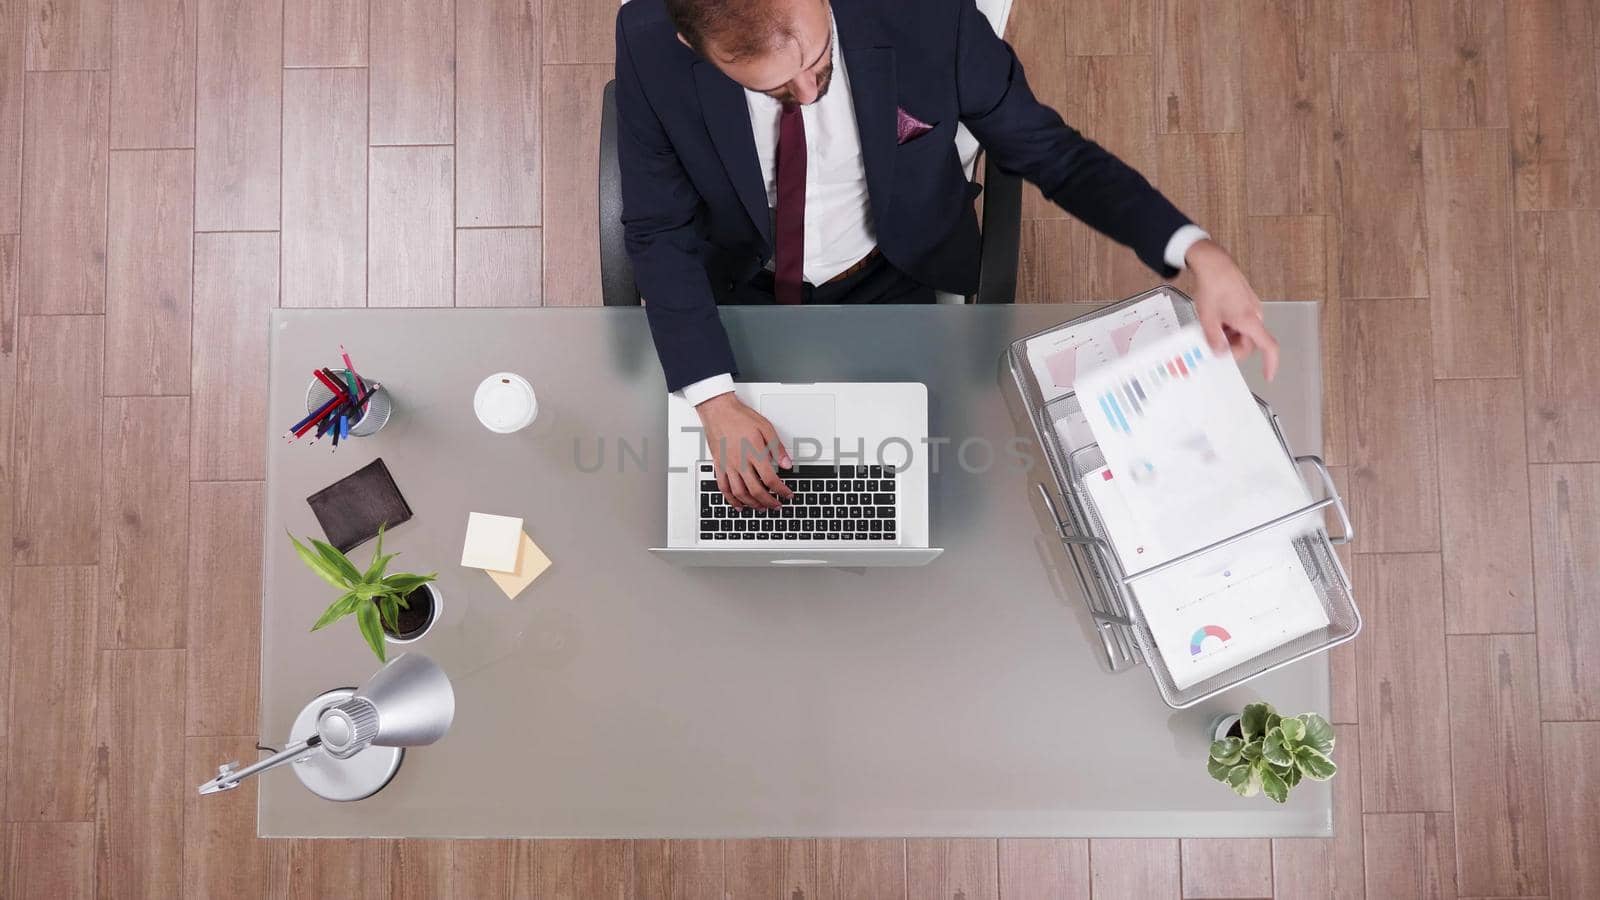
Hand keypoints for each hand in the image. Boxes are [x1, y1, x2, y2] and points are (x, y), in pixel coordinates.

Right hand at [695, 392, 793, 508]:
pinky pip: (724, 488)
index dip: (782, 491)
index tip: (787, 494)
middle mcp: (740, 462)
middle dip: (769, 502)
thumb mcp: (766, 428)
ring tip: (761, 508)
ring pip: (740, 493)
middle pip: (756, 491)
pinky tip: (739, 505)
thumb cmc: (740, 417)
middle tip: (777, 506)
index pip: (771, 479)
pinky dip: (731, 500)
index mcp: (754, 453)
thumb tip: (787, 464)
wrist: (718, 411)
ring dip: (752, 504)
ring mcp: (728, 466)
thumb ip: (777, 448)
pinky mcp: (719, 466)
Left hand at [1184, 239, 1279, 380]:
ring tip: (1211, 328)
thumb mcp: (1207, 318)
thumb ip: (1214, 339)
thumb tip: (1220, 353)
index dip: (1271, 364)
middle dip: (1232, 348)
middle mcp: (1255, 315)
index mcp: (1250, 321)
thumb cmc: (1213, 285)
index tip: (1268, 376)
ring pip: (1243, 333)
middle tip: (1213, 346)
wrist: (1213, 263)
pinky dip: (1229, 326)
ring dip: (1229, 336)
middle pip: (1249, 343)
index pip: (1269, 347)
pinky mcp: (1245, 302)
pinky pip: (1241, 322)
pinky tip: (1216, 320)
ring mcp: (1251, 308)